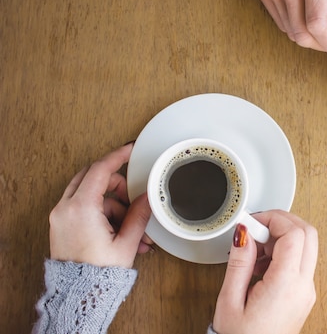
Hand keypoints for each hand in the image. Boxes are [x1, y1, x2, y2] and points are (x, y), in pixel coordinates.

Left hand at [48, 143, 152, 267]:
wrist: (80, 295)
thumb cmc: (99, 273)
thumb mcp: (126, 242)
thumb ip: (139, 214)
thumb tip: (147, 197)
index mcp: (81, 208)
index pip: (100, 169)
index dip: (117, 156)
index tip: (129, 149)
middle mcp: (66, 208)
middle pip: (92, 177)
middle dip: (116, 184)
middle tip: (133, 196)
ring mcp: (61, 216)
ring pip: (90, 194)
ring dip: (113, 204)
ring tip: (132, 227)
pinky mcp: (62, 225)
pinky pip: (83, 207)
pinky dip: (103, 214)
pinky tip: (121, 232)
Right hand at [213, 210, 317, 333]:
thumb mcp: (230, 299)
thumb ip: (240, 261)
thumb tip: (245, 231)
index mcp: (286, 285)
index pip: (294, 234)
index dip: (273, 218)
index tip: (252, 221)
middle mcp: (304, 286)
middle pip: (308, 234)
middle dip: (283, 221)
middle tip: (257, 226)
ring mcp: (307, 291)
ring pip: (307, 246)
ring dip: (284, 237)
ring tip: (254, 249)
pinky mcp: (304, 295)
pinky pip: (301, 262)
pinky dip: (285, 252)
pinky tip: (261, 263)